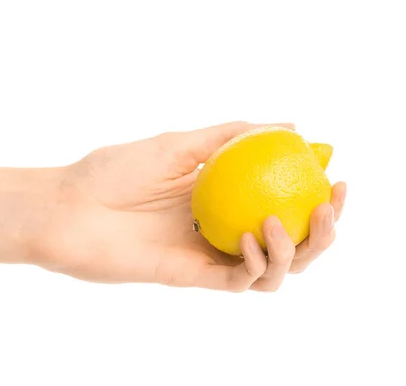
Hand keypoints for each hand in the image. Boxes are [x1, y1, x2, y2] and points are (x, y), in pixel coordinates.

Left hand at [28, 121, 345, 291]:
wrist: (69, 209)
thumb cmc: (113, 172)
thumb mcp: (178, 144)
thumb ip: (229, 136)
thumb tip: (287, 123)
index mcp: (221, 194)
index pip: (281, 197)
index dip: (315, 190)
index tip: (335, 173)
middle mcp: (221, 225)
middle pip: (289, 237)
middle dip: (323, 228)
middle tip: (331, 204)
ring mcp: (209, 253)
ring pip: (274, 267)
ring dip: (297, 250)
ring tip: (286, 222)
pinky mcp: (193, 277)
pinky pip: (240, 281)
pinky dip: (257, 263)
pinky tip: (251, 236)